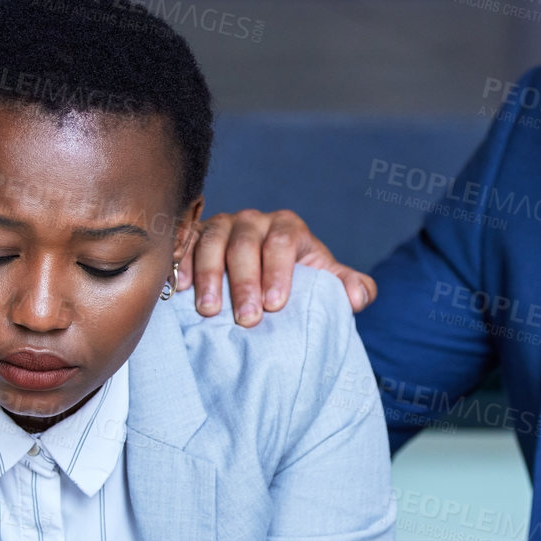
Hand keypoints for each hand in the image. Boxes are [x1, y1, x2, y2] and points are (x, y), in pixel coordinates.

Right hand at [184, 209, 375, 324]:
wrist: (264, 271)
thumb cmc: (296, 277)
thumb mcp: (324, 280)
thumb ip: (348, 286)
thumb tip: (359, 297)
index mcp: (287, 227)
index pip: (282, 243)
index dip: (278, 272)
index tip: (275, 305)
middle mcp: (253, 220)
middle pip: (245, 245)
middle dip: (245, 283)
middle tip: (246, 319)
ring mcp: (222, 225)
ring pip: (213, 243)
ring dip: (210, 277)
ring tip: (210, 312)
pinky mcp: (195, 236)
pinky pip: (186, 244)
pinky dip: (182, 264)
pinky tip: (181, 289)